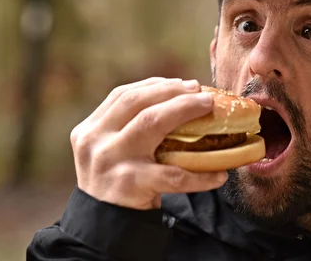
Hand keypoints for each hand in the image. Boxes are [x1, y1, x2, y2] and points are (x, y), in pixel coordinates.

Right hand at [70, 77, 227, 209]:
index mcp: (91, 129)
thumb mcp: (110, 150)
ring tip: (209, 108)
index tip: (182, 83)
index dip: (155, 85)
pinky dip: (200, 175)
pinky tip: (219, 174)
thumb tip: (181, 98)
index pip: (123, 95)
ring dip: (184, 110)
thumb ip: (129, 127)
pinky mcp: (130, 184)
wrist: (104, 227)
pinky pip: (173, 175)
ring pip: (151, 123)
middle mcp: (96, 141)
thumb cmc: (117, 181)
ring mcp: (112, 161)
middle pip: (138, 103)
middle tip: (201, 92)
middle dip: (173, 92)